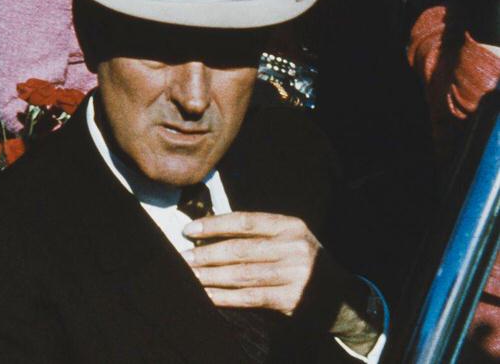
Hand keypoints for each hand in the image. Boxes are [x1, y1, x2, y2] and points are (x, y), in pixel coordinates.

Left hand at [182, 212, 379, 353]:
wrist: (342, 296)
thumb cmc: (303, 261)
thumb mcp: (289, 238)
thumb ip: (258, 234)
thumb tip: (208, 233)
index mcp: (291, 226)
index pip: (245, 222)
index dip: (214, 225)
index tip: (188, 230)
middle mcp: (294, 247)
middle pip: (239, 250)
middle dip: (205, 254)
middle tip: (180, 257)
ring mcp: (294, 275)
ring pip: (241, 275)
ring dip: (209, 276)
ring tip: (187, 275)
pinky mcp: (291, 300)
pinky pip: (249, 297)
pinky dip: (224, 296)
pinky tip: (206, 295)